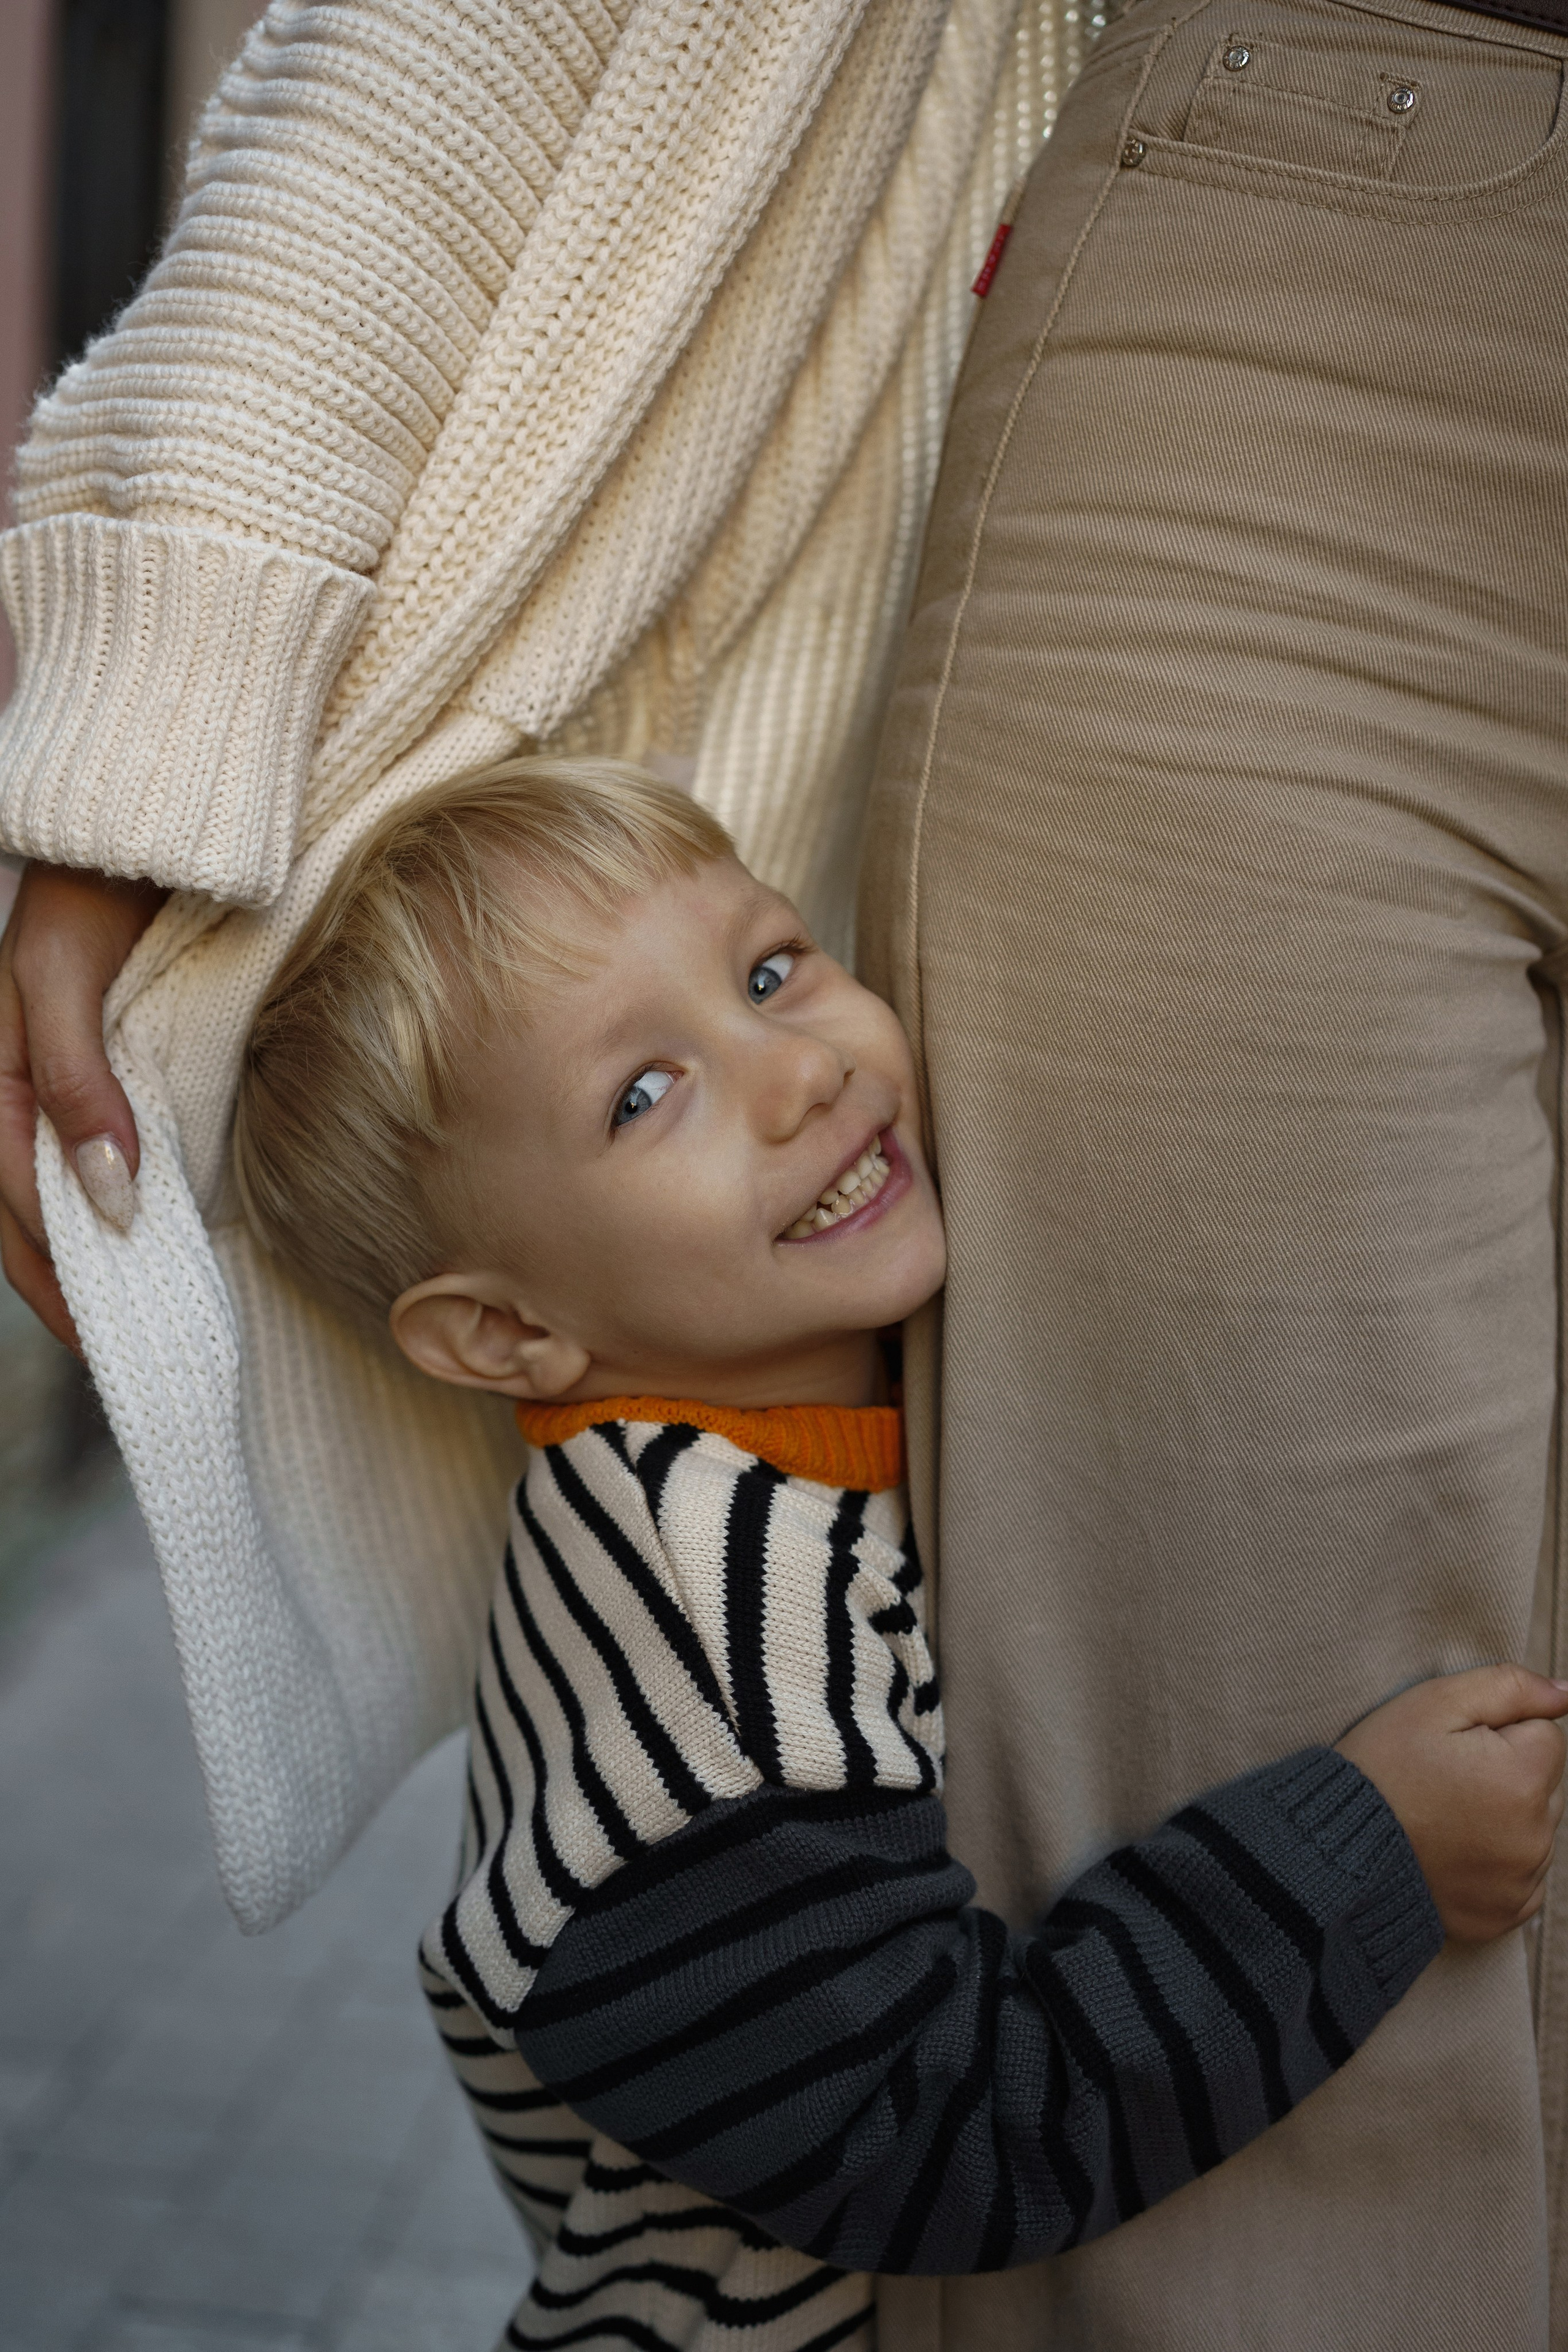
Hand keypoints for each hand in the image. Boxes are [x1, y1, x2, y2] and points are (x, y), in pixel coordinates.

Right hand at [0, 862, 165, 1350]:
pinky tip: (159, 1239)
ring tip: (143, 1319)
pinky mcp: (112, 1071)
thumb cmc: (92, 887)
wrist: (137, 828)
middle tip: (125, 1355)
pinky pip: (102, 1155)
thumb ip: (78, 1082)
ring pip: (64, 1192)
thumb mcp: (63, 977)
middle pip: (32, 1215)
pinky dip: (124, 1206)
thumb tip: (108, 1195)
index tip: (103, 1338)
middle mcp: (21, 1089)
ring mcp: (66, 1083)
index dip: (57, 1275)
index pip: (15, 1205)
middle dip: (70, 1286)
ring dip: (96, 1256)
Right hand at [1337, 1665, 1567, 1942]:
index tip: (1454, 1747)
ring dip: (1503, 1818)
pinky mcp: (1505, 1915)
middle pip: (1544, 1784)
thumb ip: (1509, 1688)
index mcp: (1523, 1778)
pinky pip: (1522, 1877)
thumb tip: (1565, 1693)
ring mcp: (1521, 1883)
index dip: (1498, 1732)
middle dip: (1508, 1774)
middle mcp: (1535, 1837)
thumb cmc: (1380, 1768)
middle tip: (1445, 1780)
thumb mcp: (1433, 1704)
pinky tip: (1453, 1852)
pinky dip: (1496, 1863)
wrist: (1334, 1850)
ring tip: (1443, 1816)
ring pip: (1534, 1829)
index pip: (1545, 1735)